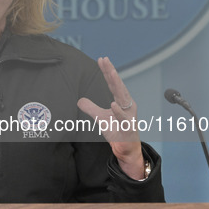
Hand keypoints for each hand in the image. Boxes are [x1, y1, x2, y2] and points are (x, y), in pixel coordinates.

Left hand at [77, 57, 144, 179]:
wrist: (125, 149)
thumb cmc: (116, 131)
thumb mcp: (100, 118)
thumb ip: (91, 108)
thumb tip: (80, 100)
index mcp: (122, 101)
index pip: (113, 84)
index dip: (107, 71)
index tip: (102, 59)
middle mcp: (127, 106)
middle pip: (118, 86)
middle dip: (112, 72)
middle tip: (105, 60)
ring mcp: (129, 116)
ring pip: (123, 98)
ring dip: (117, 85)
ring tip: (110, 73)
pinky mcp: (129, 128)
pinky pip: (124, 119)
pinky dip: (118, 111)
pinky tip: (113, 104)